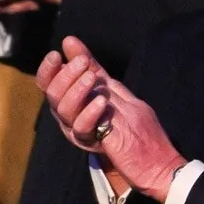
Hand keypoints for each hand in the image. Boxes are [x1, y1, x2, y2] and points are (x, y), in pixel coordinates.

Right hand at [36, 36, 186, 202]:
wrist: (155, 161)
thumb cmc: (133, 124)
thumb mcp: (112, 89)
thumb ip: (91, 67)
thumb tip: (69, 41)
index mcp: (74, 102)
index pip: (50, 83)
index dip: (48, 69)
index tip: (56, 54)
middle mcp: (71, 117)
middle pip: (53, 95)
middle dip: (66, 75)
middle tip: (82, 63)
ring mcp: (82, 132)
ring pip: (64, 110)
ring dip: (77, 90)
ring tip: (91, 78)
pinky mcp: (96, 144)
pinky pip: (83, 128)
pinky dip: (90, 113)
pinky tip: (101, 103)